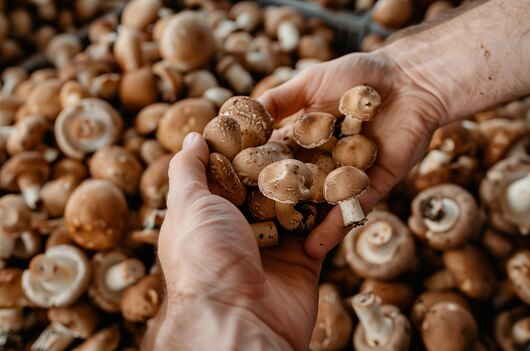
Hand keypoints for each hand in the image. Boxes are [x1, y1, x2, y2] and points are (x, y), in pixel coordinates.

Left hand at [143, 133, 321, 349]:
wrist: (240, 319)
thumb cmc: (205, 258)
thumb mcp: (187, 204)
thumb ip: (188, 169)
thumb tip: (194, 137)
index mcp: (208, 215)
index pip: (228, 173)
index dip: (245, 146)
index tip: (266, 117)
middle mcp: (241, 230)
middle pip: (267, 187)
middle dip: (284, 162)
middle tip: (305, 130)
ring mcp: (274, 246)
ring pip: (298, 206)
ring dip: (312, 184)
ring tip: (329, 151)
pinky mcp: (304, 261)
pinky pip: (322, 230)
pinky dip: (331, 214)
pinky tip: (342, 187)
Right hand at [259, 52, 447, 259]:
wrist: (411, 79)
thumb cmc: (360, 73)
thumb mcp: (311, 82)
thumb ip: (278, 100)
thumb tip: (240, 114)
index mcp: (305, 138)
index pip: (275, 160)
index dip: (254, 175)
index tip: (229, 193)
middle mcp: (323, 161)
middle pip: (295, 188)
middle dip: (274, 208)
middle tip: (247, 233)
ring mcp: (348, 176)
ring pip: (321, 206)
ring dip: (301, 227)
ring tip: (275, 253)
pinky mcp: (374, 186)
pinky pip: (353, 209)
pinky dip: (336, 227)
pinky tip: (315, 247)